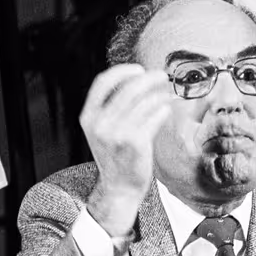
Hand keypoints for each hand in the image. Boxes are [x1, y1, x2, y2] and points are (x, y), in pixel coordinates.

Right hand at [80, 64, 175, 236]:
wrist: (119, 187)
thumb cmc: (116, 155)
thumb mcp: (104, 130)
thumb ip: (112, 107)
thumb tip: (138, 81)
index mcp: (88, 117)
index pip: (102, 82)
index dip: (122, 72)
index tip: (138, 69)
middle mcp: (100, 123)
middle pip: (128, 88)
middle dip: (149, 78)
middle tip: (162, 76)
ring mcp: (117, 133)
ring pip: (145, 101)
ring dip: (160, 94)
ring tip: (166, 95)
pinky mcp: (135, 142)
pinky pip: (155, 116)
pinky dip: (163, 109)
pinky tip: (166, 110)